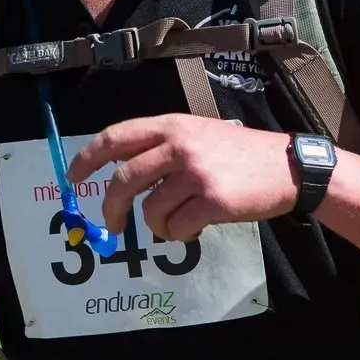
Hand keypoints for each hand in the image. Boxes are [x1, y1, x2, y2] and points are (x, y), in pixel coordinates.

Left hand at [67, 114, 297, 242]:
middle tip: (111, 224)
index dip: (87, 158)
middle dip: (111, 208)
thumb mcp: (198, 134)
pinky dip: (178, 234)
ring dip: (156, 225)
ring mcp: (195, 172)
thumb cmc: (239, 154)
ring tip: (176, 222)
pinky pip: (175, 227)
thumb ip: (161, 146)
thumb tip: (119, 173)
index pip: (115, 137)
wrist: (287, 168)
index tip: (72, 177)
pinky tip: (193, 227)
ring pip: (150, 209)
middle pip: (124, 179)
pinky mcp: (211, 200)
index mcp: (171, 125)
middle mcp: (179, 144)